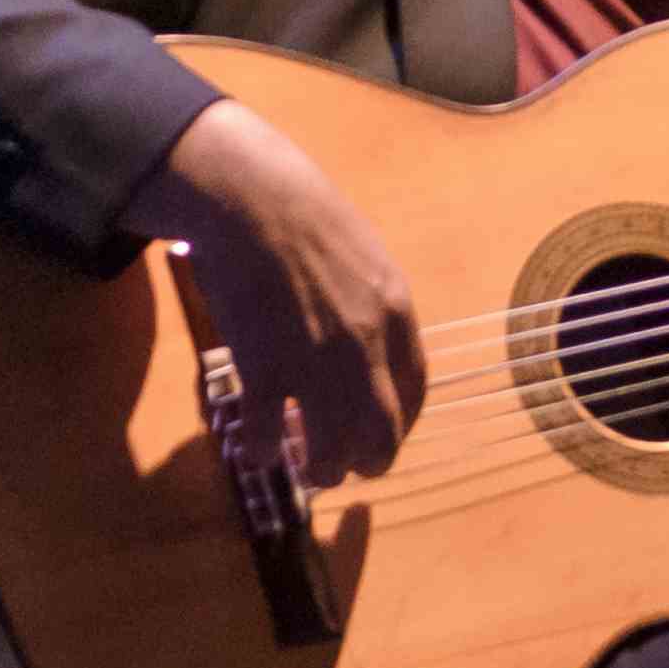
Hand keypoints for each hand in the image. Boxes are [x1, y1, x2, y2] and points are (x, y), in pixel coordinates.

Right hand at [119, 95, 423, 483]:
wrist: (251, 198)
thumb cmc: (304, 218)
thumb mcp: (366, 259)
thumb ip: (375, 306)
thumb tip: (373, 345)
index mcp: (397, 316)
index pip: (417, 390)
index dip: (403, 422)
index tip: (385, 431)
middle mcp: (366, 347)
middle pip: (384, 433)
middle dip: (371, 461)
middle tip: (352, 466)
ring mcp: (315, 362)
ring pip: (334, 448)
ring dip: (324, 469)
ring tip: (311, 469)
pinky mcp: (264, 367)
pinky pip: (269, 431)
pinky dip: (265, 449)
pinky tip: (259, 447)